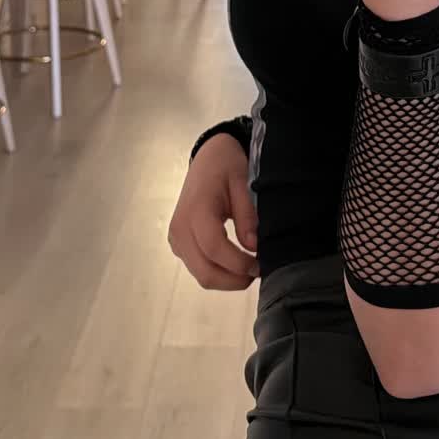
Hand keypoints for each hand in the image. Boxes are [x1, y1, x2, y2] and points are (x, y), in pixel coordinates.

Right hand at [167, 134, 259, 289]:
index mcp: (196, 210)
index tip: (261, 265)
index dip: (238, 263)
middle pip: (205, 271)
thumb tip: (253, 247)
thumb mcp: (242, 182)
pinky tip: (236, 263)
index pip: (214, 248)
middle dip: (234, 280)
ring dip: (227, 280)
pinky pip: (198, 268)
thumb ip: (247, 215)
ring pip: (201, 275)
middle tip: (258, 272)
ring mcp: (177, 239)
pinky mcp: (179, 244)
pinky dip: (218, 273)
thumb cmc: (226, 165)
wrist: (207, 158)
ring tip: (250, 268)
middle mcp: (180, 229)